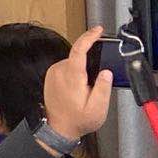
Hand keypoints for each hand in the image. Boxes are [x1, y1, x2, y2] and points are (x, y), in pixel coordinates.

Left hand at [42, 26, 112, 143]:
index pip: (79, 50)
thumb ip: (103, 89)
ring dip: (83, 70)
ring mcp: (54, 72)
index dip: (89, 37)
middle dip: (91, 64)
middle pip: (78, 56)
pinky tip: (79, 89)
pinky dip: (76, 73)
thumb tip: (106, 72)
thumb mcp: (97, 109)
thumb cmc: (78, 120)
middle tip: (96, 83)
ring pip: (73, 62)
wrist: (58, 128)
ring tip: (87, 91)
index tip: (98, 30)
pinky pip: (67, 67)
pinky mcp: (52, 75)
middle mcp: (60, 71)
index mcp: (72, 76)